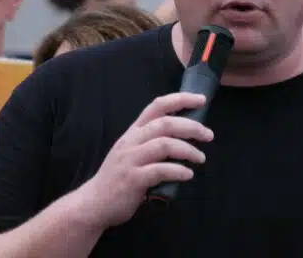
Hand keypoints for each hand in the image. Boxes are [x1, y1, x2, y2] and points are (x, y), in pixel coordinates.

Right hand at [77, 92, 213, 227]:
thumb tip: (182, 137)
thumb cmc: (118, 177)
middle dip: (191, 126)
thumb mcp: (131, 152)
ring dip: (188, 150)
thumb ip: (150, 142)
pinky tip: (187, 175)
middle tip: (208, 135)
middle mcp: (131, 141)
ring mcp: (131, 160)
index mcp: (133, 132)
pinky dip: (177, 171)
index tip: (201, 99)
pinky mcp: (133, 179)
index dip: (180, 100)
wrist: (94, 202)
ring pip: (164, 144)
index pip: (157, 106)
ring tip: (200, 158)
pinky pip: (160, 170)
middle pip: (165, 124)